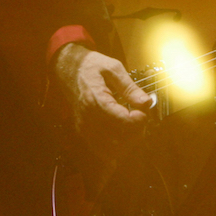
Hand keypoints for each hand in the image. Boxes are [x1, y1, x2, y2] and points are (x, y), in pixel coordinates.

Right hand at [52, 43, 151, 158]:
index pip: (121, 121)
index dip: (139, 120)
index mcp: (96, 100)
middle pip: (117, 138)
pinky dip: (115, 147)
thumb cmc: (92, 66)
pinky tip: (124, 134)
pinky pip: (99, 148)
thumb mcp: (114, 68)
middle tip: (142, 117)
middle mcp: (87, 118)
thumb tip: (147, 102)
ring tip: (135, 125)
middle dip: (136, 131)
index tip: (146, 110)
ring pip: (108, 149)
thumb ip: (130, 88)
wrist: (68, 69)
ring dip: (126, 142)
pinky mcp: (82, 131)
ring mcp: (83, 127)